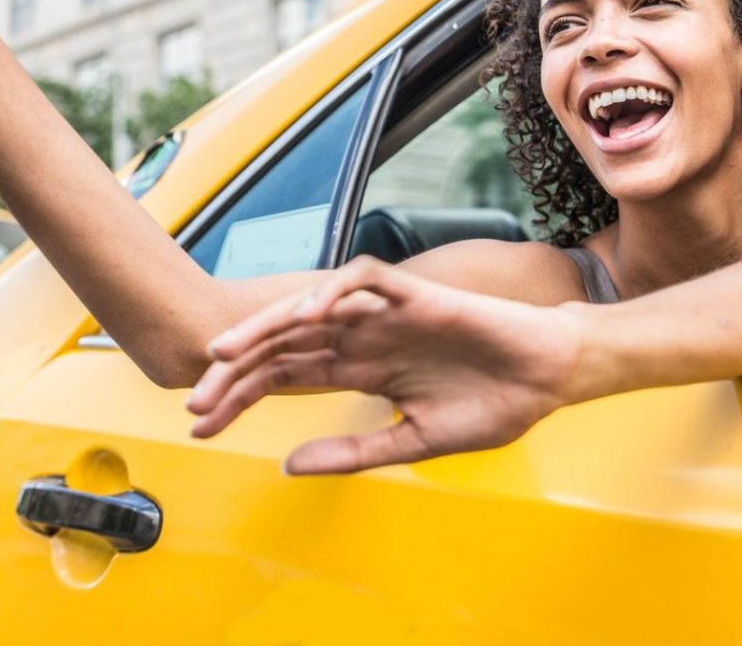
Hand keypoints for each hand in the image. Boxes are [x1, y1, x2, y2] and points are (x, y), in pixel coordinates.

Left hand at [187, 257, 591, 473]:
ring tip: (227, 353)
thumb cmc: (490, 407)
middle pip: (285, 342)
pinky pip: (363, 278)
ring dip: (268, 324)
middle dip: (238, 368)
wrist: (544, 379)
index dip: (242, 396)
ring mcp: (384, 313)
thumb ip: (353, 451)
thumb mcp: (411, 443)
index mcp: (359, 370)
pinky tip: (309, 315)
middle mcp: (362, 337)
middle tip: (197, 400)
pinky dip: (333, 290)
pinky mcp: (413, 293)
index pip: (286, 376)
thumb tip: (289, 463)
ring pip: (311, 304)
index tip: (203, 427)